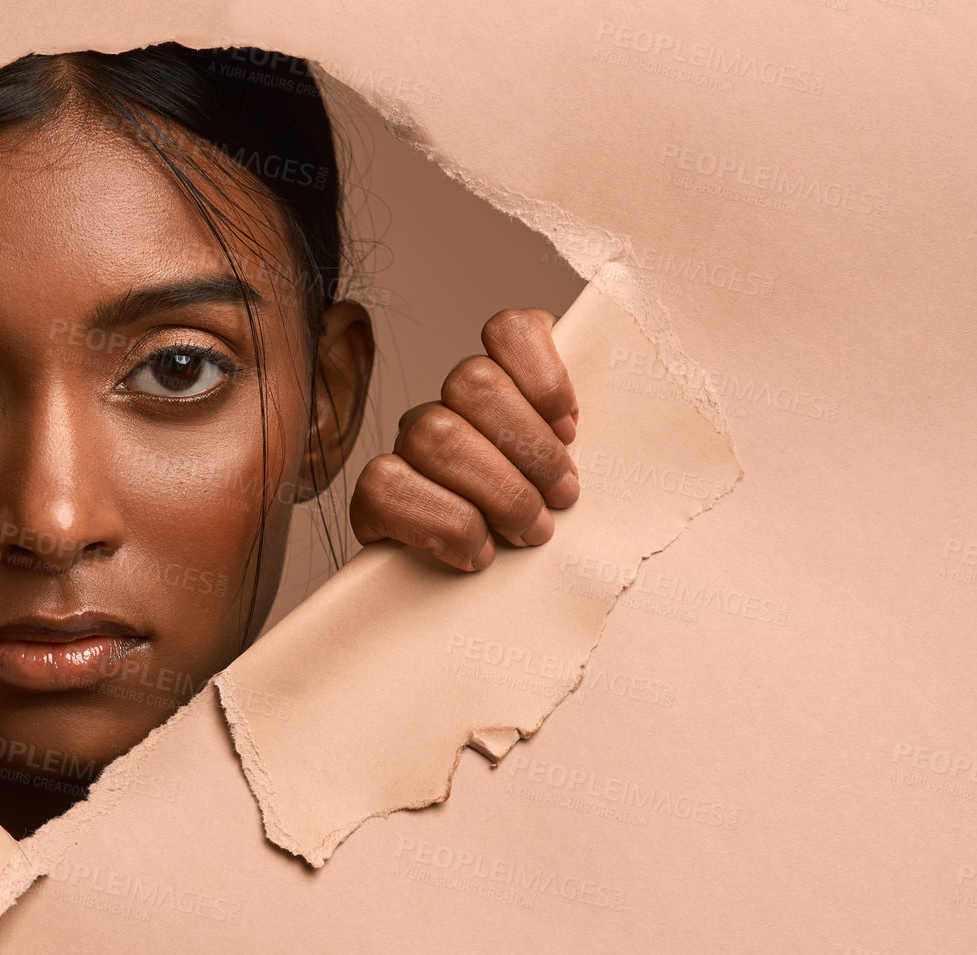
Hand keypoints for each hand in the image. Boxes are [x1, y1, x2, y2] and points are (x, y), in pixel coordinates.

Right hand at [350, 308, 578, 570]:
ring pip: (435, 432)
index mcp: (504, 385)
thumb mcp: (575, 482)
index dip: (544, 375)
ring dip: (495, 490)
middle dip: (528, 448)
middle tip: (561, 501)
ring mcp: (408, 446)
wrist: (493, 602)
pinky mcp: (375, 496)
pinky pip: (384, 485)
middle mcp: (450, 405)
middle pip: (474, 382)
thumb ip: (581, 448)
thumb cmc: (542, 530)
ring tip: (529, 532)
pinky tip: (476, 551)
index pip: (509, 330)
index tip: (572, 431)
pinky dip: (442, 522)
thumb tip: (601, 449)